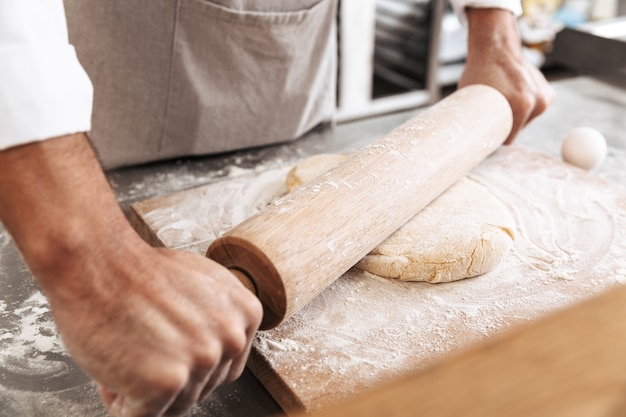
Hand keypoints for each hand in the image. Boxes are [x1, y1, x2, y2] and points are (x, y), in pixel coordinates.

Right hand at [0, 134, 262, 415]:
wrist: (98, 263)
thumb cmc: (136, 271)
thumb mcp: (200, 283)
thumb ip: (214, 318)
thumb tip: (209, 351)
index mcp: (245, 314)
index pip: (225, 367)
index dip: (189, 366)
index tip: (167, 355)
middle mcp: (232, 338)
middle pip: (201, 387)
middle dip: (165, 377)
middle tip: (137, 353)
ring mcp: (203, 361)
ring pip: (174, 405)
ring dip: (143, 392)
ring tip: (123, 358)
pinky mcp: (168, 382)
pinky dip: (121, 404)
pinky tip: (113, 376)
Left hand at [458, 8, 555, 143]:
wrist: (495, 46)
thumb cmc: (480, 72)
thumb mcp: (470, 98)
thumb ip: (470, 117)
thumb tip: (459, 136)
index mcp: (522, 105)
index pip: (509, 137)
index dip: (496, 137)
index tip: (487, 133)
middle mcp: (538, 102)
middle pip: (518, 128)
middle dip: (507, 125)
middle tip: (492, 115)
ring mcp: (545, 96)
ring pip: (526, 119)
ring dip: (516, 115)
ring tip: (502, 102)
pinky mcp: (549, 93)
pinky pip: (534, 109)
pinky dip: (525, 106)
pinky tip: (513, 97)